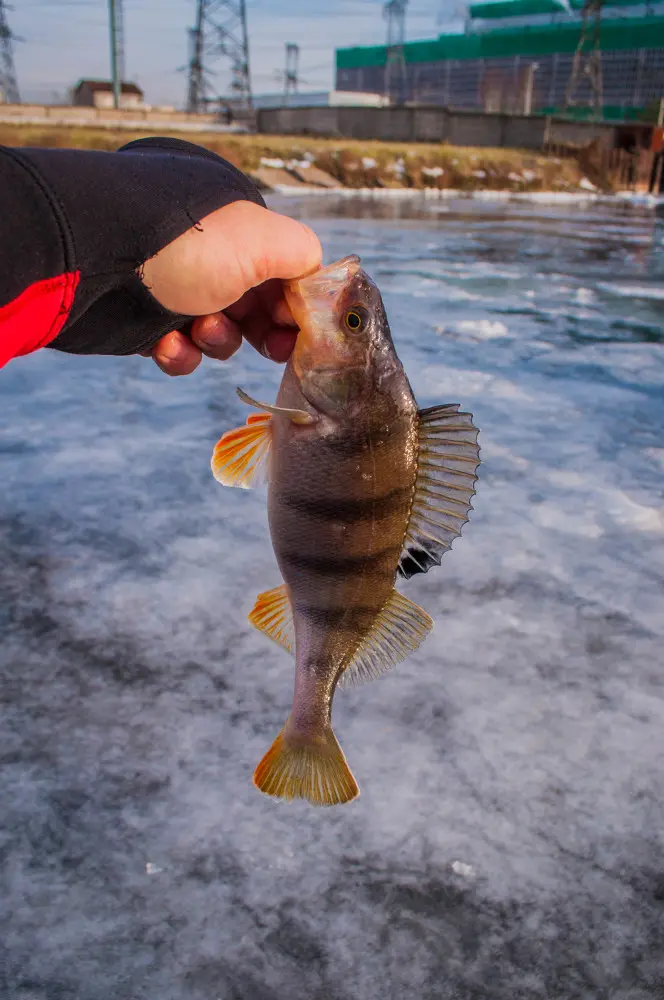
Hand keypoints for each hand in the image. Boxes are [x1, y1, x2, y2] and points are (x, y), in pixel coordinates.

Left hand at [139, 201, 320, 375]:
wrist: (101, 264)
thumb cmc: (189, 246)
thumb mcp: (265, 241)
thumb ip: (306, 258)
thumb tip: (315, 281)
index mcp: (242, 233)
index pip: (285, 275)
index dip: (296, 307)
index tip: (298, 329)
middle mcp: (213, 259)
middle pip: (257, 310)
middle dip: (264, 332)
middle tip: (272, 348)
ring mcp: (180, 291)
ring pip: (220, 335)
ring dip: (218, 340)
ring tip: (200, 328)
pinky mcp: (149, 321)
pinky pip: (180, 351)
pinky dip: (180, 353)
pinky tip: (168, 343)